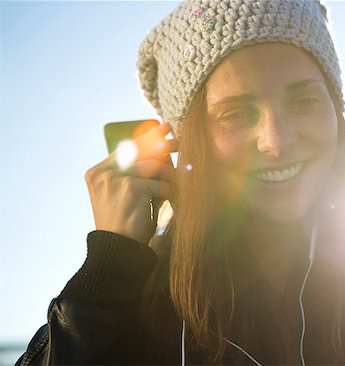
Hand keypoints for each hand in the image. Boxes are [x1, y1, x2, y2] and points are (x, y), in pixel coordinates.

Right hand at [85, 123, 176, 243]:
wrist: (117, 251)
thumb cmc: (124, 225)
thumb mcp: (124, 195)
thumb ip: (133, 175)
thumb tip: (160, 151)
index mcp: (96, 173)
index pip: (124, 148)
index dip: (146, 138)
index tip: (163, 128)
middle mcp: (102, 173)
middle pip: (139, 150)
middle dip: (163, 144)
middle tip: (180, 140)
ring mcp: (114, 178)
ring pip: (154, 166)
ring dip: (171, 177)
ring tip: (180, 185)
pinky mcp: (130, 187)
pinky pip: (160, 184)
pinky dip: (171, 193)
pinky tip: (174, 201)